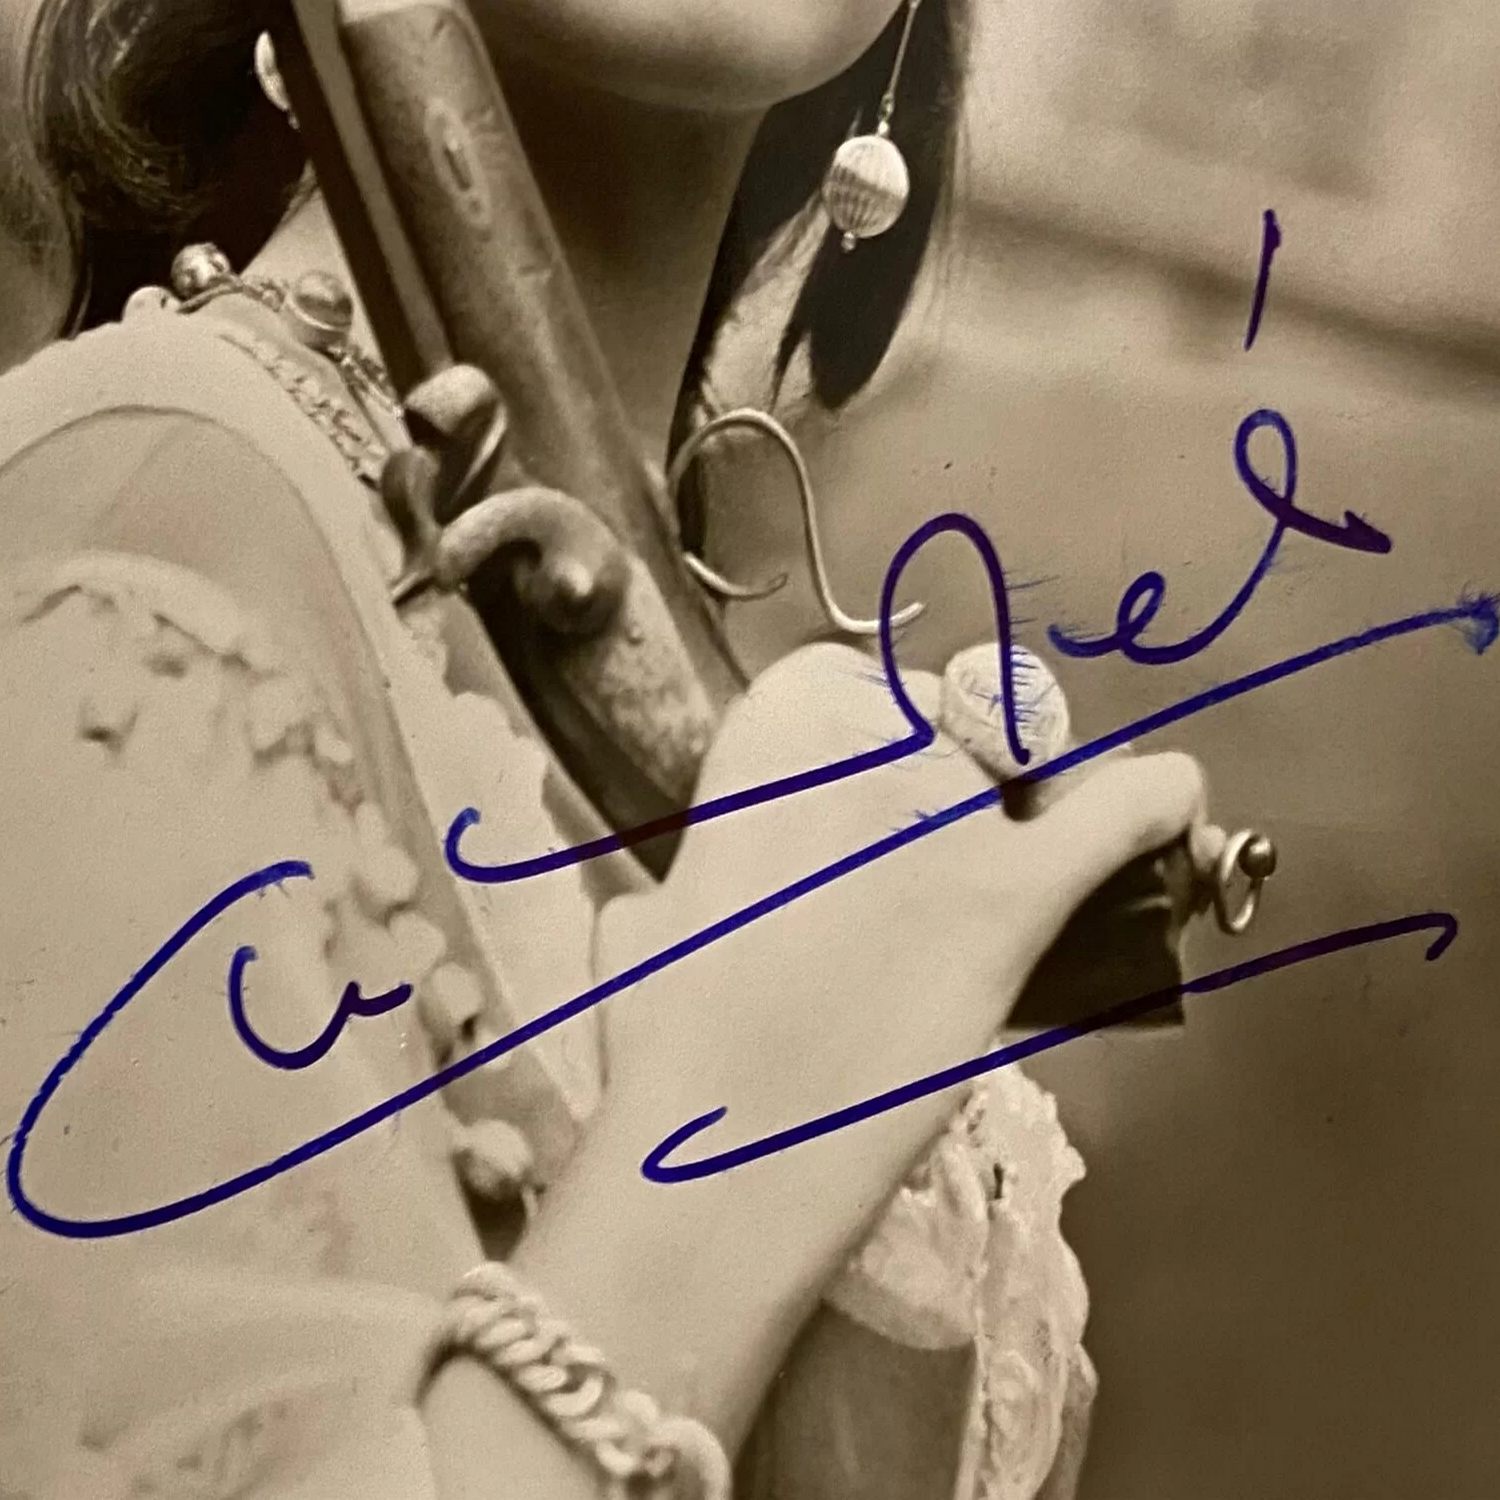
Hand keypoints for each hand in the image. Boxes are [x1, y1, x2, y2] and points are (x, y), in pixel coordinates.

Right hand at [589, 642, 1207, 1294]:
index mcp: (767, 731)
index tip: (870, 791)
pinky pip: (1119, 814)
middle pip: (953, 718)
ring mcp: (945, 813)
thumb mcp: (646, 928)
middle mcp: (865, 741)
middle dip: (956, 772)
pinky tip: (1172, 803)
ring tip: (1037, 851)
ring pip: (1040, 761)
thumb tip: (690, 901)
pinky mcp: (1015, 896)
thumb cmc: (660, 1042)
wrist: (713, 1149)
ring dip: (1042, 796)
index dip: (876, 736)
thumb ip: (687, 886)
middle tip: (935, 856)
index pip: (855, 682)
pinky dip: (1156, 803)